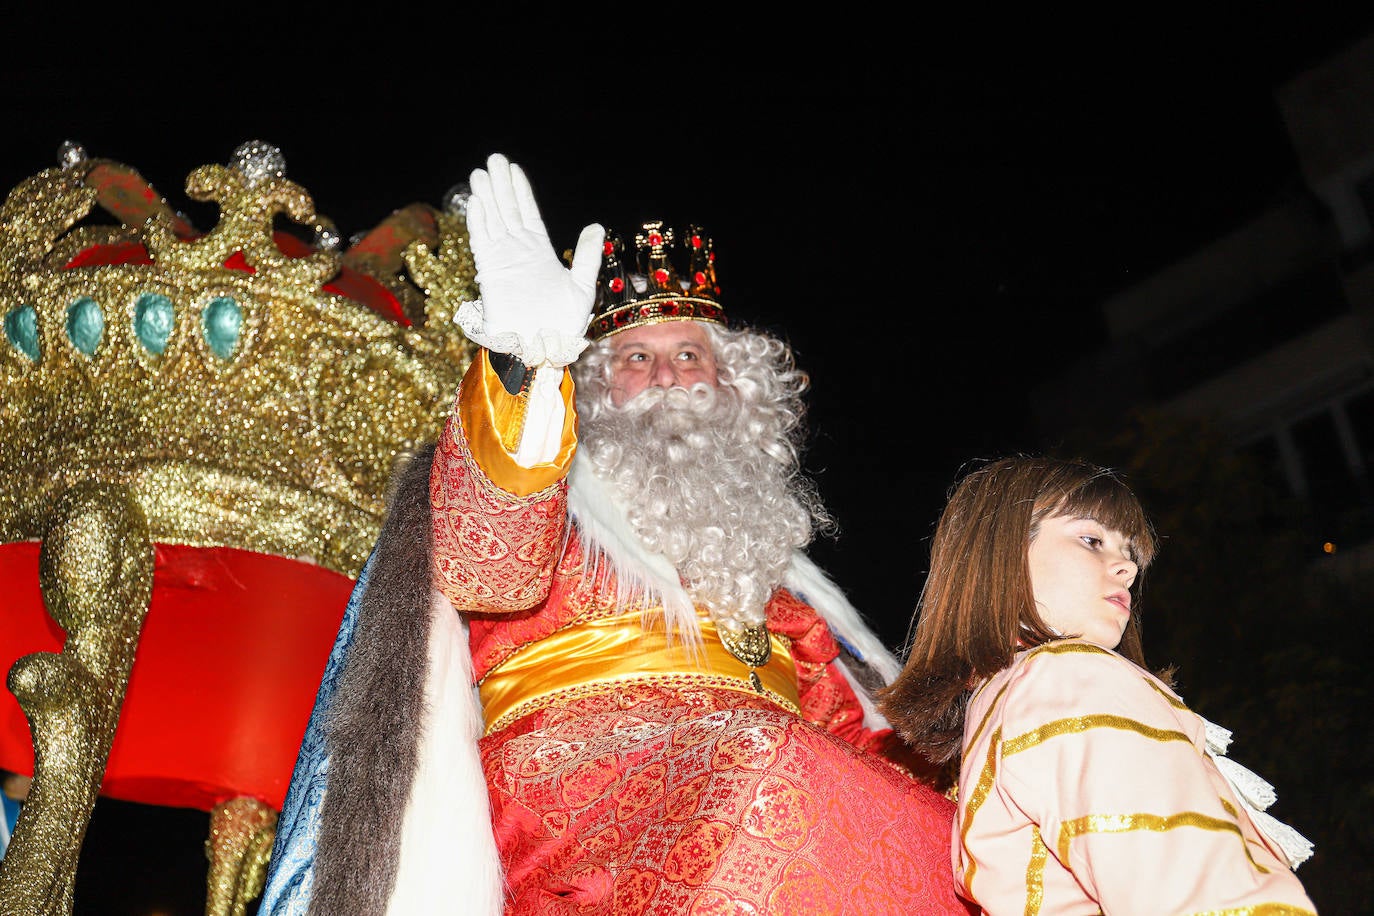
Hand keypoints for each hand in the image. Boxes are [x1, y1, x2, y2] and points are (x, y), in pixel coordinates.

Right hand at [457, 153, 603, 367]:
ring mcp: (503, 261)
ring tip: (479, 173)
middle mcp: (519, 252)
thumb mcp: (582, 285)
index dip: (520, 191)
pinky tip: (476, 202)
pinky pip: (482, 242)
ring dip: (486, 198)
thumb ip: (585, 256)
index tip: (513, 169)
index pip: (528, 214)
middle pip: (507, 211)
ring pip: (492, 222)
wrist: (542, 348)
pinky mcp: (490, 273)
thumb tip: (596, 227)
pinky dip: (478, 222)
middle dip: (500, 186)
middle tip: (492, 159)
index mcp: (540, 252)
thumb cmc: (562, 324)